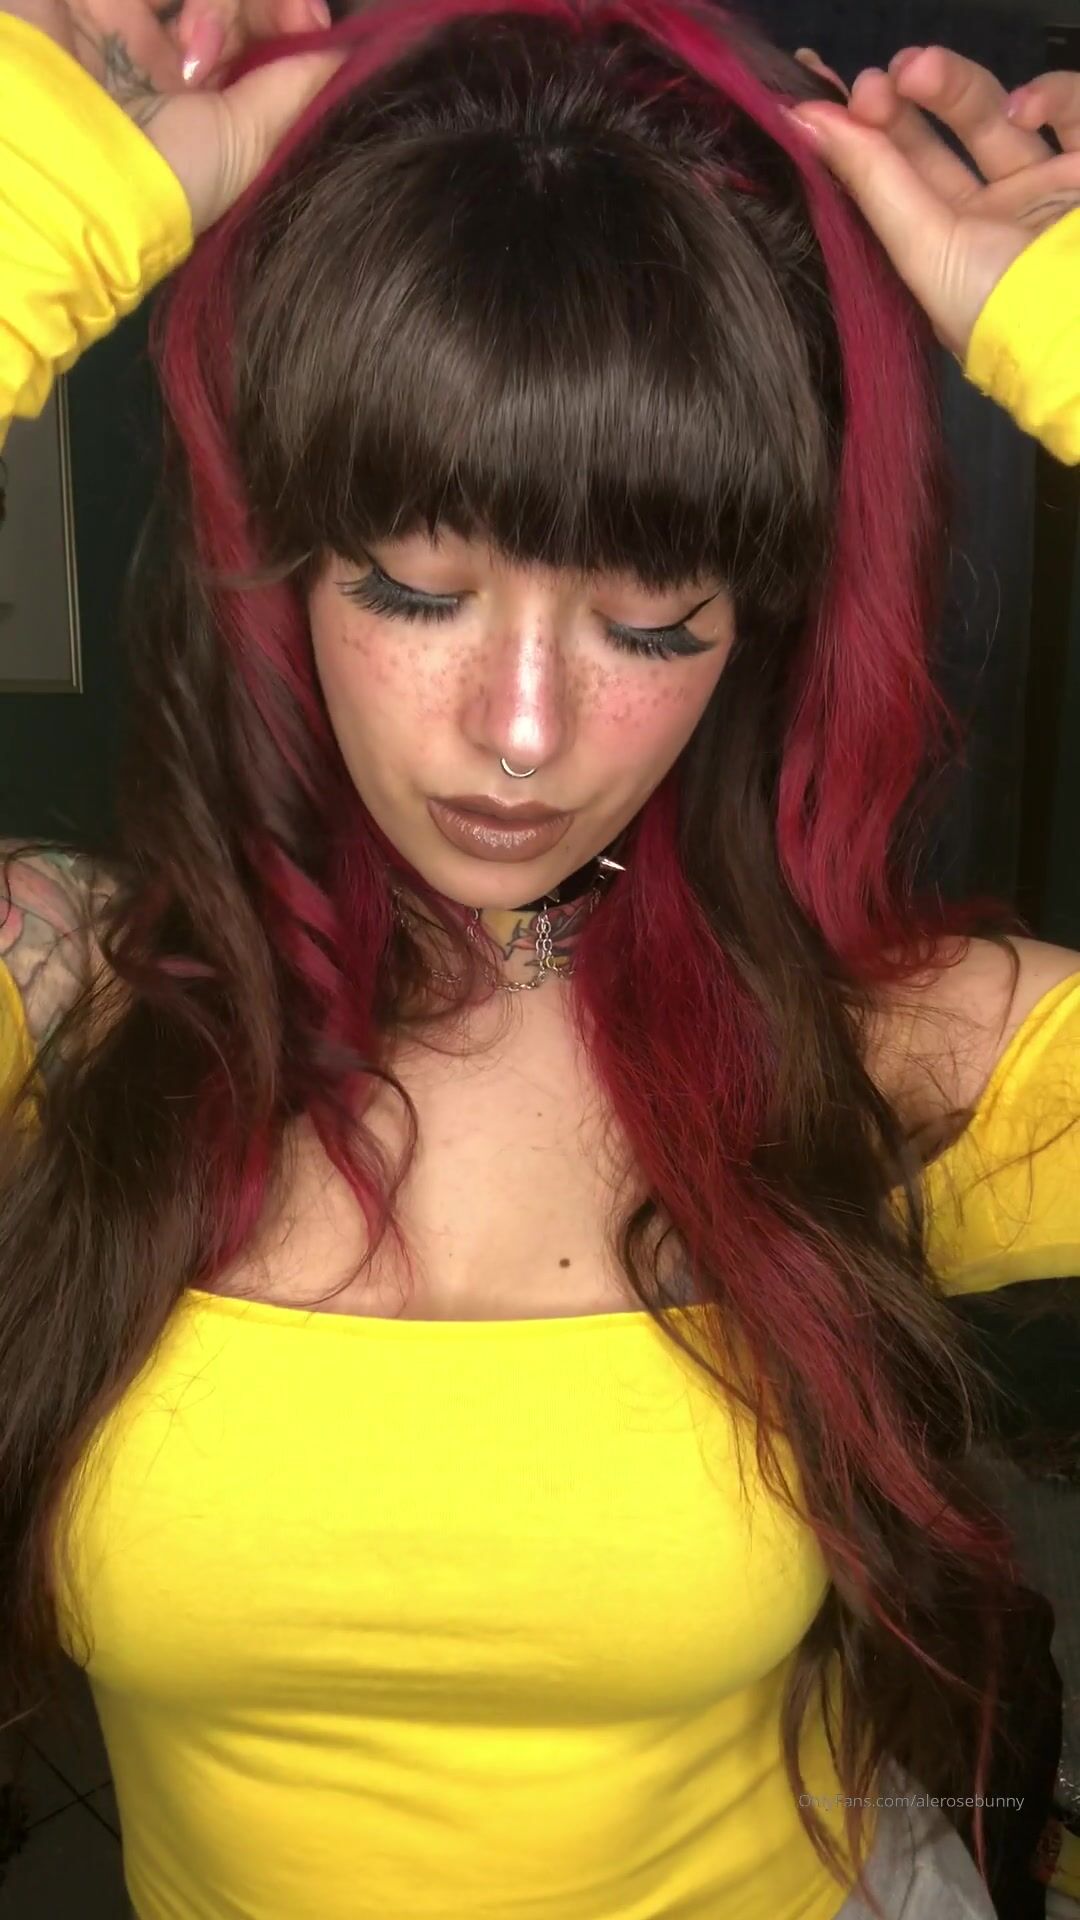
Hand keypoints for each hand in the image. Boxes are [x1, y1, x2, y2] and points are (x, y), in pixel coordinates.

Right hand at [6, 0, 340, 233]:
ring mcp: (114, 14)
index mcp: (191, 90)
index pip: (250, 22)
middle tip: (287, 24)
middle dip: (264, 3)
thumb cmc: (161, 183)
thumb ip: (293, 87)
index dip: (287, 12)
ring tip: (198, 55)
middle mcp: (155, 48)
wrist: (73, 185)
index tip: (312, 30)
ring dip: (219, 5)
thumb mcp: (245, 144)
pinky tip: (184, 43)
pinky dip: (200, 0)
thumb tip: (344, 49)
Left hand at [787, 46, 1079, 358]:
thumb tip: (803, 118)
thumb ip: (871, 180)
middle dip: (901, 101)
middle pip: (933, 139)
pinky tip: (1022, 107)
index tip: (823, 93)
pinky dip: (1048, 95)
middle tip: (876, 81)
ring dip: (955, 84)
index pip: (889, 177)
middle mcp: (986, 216)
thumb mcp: (924, 250)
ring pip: (992, 114)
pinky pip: (1070, 109)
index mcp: (939, 248)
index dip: (858, 131)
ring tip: (923, 70)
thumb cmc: (998, 306)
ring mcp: (1038, 187)